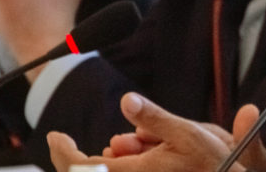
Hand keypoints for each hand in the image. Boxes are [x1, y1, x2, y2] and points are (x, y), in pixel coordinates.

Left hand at [48, 93, 258, 171]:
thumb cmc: (211, 164)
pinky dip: (120, 167)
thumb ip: (153, 118)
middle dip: (81, 158)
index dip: (62, 152)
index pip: (81, 167)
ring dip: (108, 162)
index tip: (54, 135)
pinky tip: (140, 155)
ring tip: (134, 145)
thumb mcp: (186, 133)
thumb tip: (126, 101)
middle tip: (80, 142)